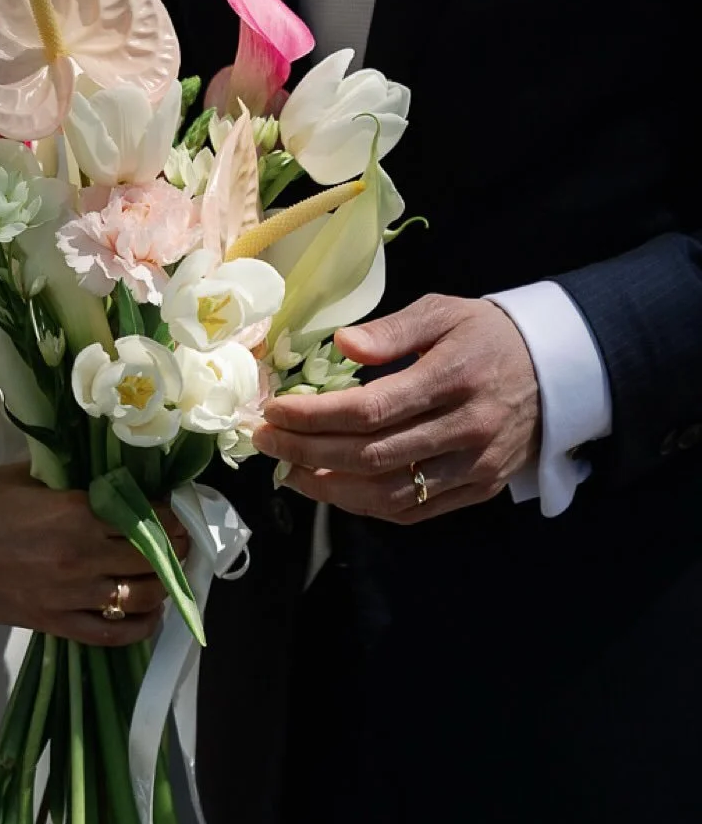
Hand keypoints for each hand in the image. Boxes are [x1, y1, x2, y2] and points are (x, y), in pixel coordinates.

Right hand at [0, 464, 186, 644]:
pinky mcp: (49, 624)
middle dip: (176, 548)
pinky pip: (109, 634)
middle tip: (180, 540)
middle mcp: (79, 557)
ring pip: (140, 597)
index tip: (175, 510)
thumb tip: (112, 480)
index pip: (146, 516)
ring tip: (166, 574)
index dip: (169, 514)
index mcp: (74, 513)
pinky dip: (137, 626)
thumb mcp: (24, 476)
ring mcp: (66, 596)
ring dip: (162, 586)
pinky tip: (146, 613)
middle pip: (153, 558)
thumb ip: (72, 481)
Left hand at [254, 294, 540, 523]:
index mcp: (453, 377)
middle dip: (307, 453)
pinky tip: (334, 489)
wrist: (558, 369)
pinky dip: (367, 506)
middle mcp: (466, 428)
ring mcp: (475, 465)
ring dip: (330, 489)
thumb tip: (343, 345)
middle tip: (265, 441)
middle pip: (371, 455)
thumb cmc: (486, 335)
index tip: (273, 412)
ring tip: (289, 471)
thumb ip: (391, 329)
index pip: (371, 409)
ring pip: (390, 493)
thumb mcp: (443, 312)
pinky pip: (415, 511)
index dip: (314, 417)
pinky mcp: (480, 488)